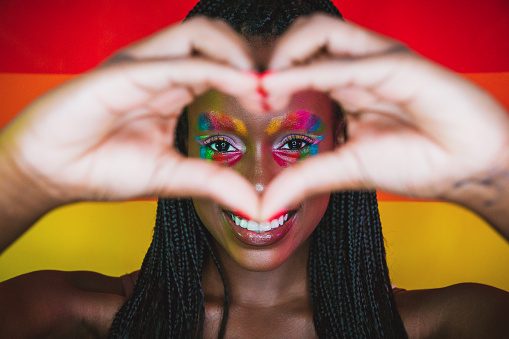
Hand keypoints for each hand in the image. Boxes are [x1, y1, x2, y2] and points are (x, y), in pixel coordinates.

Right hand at [0, 17, 261, 216]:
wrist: (51, 172)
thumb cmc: (103, 169)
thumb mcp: (171, 177)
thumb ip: (212, 182)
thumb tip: (256, 205)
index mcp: (173, 89)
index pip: (223, 66)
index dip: (254, 78)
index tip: (279, 102)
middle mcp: (163, 70)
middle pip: (219, 41)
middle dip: (254, 58)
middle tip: (278, 88)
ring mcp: (145, 66)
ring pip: (201, 35)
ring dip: (238, 54)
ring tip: (263, 84)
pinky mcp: (126, 71)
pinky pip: (177, 61)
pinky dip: (213, 68)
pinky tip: (241, 83)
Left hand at [260, 14, 508, 225]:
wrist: (470, 166)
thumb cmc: (417, 162)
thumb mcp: (347, 170)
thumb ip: (306, 178)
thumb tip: (264, 205)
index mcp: (346, 86)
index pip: (297, 64)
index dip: (267, 78)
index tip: (245, 105)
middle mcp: (357, 67)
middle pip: (301, 41)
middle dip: (267, 59)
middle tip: (244, 90)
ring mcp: (376, 60)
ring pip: (319, 33)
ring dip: (282, 54)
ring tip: (259, 85)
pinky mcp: (397, 64)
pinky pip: (346, 60)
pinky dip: (307, 70)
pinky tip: (277, 85)